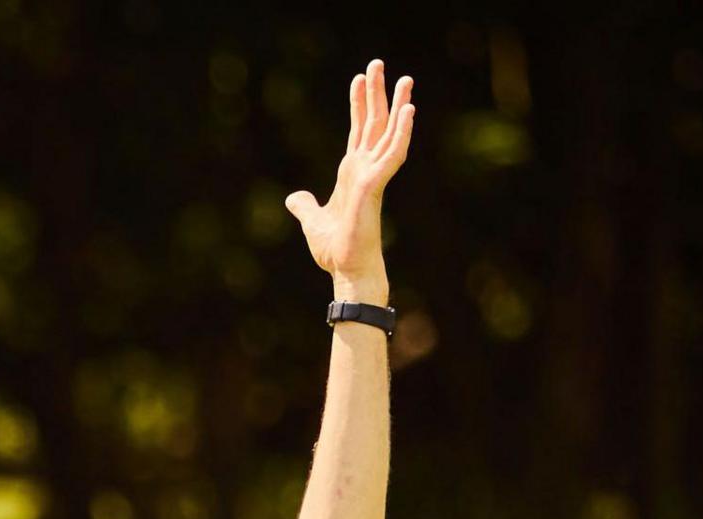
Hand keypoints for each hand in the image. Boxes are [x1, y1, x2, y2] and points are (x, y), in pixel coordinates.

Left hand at [284, 62, 412, 300]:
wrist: (345, 270)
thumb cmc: (336, 250)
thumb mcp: (312, 221)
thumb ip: (305, 206)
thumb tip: (294, 198)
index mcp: (353, 172)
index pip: (358, 130)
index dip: (358, 104)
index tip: (359, 79)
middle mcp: (366, 169)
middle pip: (374, 123)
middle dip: (377, 93)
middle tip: (378, 63)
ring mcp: (374, 175)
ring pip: (388, 132)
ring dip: (397, 105)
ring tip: (406, 79)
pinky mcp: (375, 185)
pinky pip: (392, 153)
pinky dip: (401, 132)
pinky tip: (408, 110)